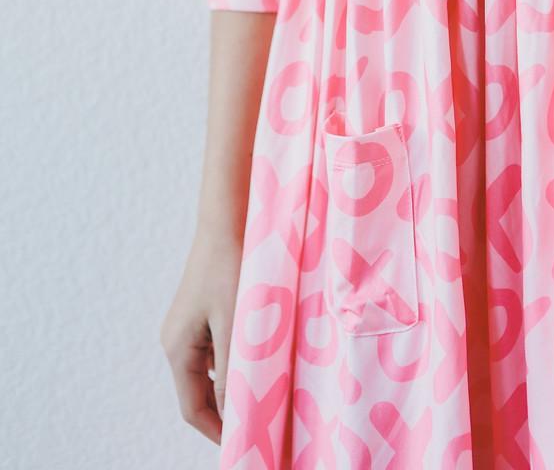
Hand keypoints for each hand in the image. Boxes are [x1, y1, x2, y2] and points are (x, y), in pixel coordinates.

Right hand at [160, 227, 242, 443]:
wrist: (228, 221)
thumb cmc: (231, 267)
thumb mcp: (234, 323)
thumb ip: (232, 370)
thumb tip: (232, 414)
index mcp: (177, 348)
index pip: (192, 407)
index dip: (217, 431)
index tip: (244, 445)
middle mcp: (176, 341)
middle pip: (199, 392)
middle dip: (226, 411)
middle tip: (259, 424)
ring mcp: (188, 327)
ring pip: (210, 371)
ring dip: (233, 384)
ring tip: (264, 394)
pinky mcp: (202, 314)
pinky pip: (216, 350)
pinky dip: (234, 361)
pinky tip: (259, 359)